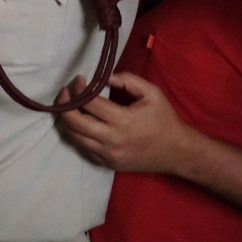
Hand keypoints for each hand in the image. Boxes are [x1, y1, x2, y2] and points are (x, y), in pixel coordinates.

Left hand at [53, 72, 196, 173]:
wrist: (177, 152)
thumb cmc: (164, 120)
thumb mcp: (152, 93)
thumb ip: (128, 80)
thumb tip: (105, 77)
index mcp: (123, 120)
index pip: (88, 103)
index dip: (78, 88)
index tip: (79, 80)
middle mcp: (112, 140)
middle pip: (73, 122)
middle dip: (64, 104)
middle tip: (66, 92)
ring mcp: (108, 155)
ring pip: (74, 137)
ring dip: (67, 120)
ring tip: (69, 106)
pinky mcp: (108, 164)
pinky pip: (84, 149)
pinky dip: (77, 135)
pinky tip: (81, 123)